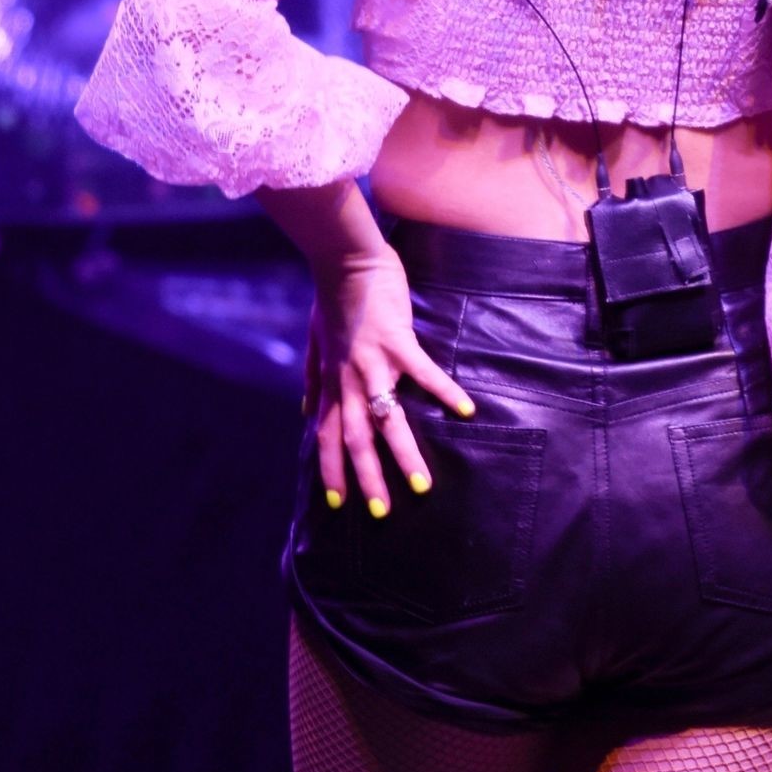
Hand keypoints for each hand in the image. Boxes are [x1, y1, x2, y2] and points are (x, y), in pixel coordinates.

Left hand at [302, 243, 474, 513]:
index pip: (326, 435)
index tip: (338, 502)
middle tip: (382, 512)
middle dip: (367, 477)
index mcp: (331, 382)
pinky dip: (444, 393)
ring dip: (402, 454)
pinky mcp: (397, 341)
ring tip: (421, 484)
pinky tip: (466, 411)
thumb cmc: (332, 299)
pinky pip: (423, 373)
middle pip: (355, 439)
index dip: (330, 469)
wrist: (344, 260)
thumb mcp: (315, 341)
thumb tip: (305, 410)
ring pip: (385, 418)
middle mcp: (347, 380)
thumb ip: (311, 378)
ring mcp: (372, 362)